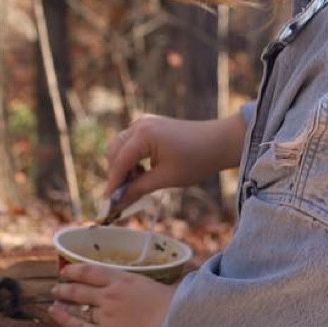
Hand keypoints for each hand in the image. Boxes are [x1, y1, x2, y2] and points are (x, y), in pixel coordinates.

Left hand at [50, 264, 175, 326]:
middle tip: (57, 286)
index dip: (75, 270)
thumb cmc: (177, 309)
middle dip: (66, 286)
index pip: (92, 271)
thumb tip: (158, 285)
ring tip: (55, 300)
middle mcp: (110, 296)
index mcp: (124, 280)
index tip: (66, 270)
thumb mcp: (162, 287)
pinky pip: (78, 326)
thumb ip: (150, 286)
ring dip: (63, 300)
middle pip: (80, 288)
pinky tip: (54, 312)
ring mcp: (105, 317)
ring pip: (78, 306)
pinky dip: (64, 318)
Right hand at [103, 112, 246, 214]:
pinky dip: (131, 158)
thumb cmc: (196, 160)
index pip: (119, 162)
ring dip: (123, 166)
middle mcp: (140, 125)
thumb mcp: (165, 178)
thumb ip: (138, 189)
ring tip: (135, 185)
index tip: (107, 203)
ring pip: (120, 147)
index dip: (112, 184)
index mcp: (143, 135)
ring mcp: (144, 123)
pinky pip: (131, 143)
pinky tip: (141, 173)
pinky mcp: (150, 126)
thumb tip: (117, 203)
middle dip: (116, 174)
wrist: (219, 142)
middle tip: (121, 196)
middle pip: (114, 151)